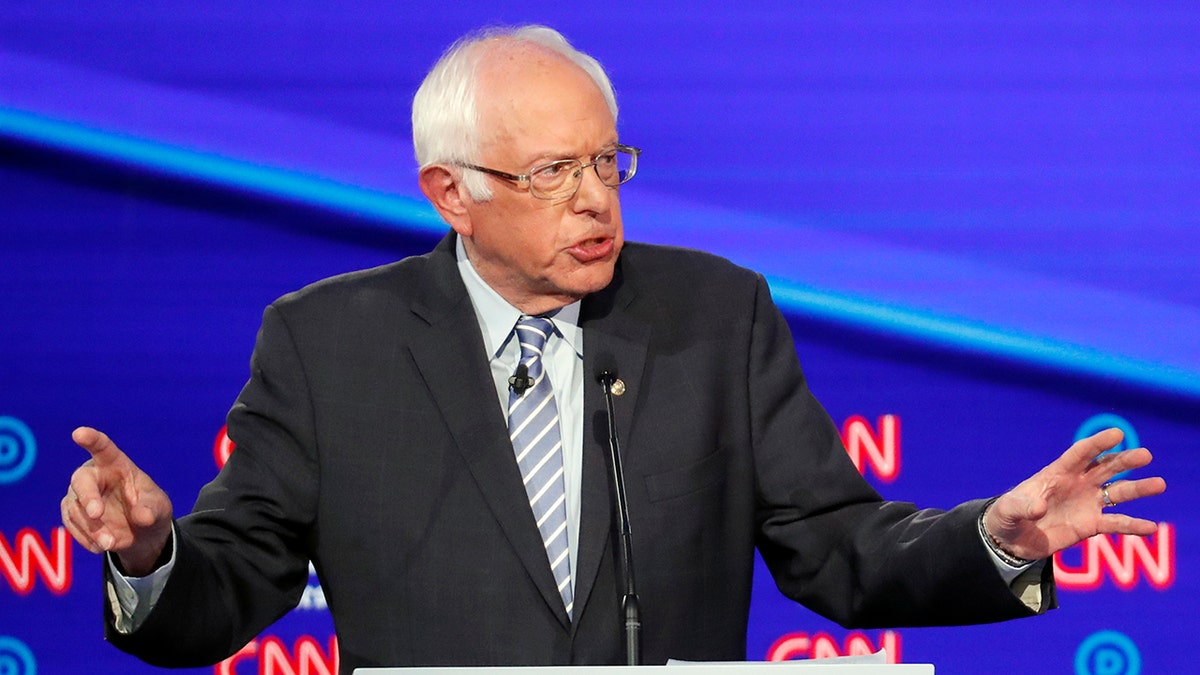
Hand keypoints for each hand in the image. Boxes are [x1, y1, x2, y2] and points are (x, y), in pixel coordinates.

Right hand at [61, 427, 173, 575]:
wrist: (141, 534)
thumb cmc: (151, 510)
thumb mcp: (159, 509)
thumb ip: (151, 510)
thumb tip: (142, 517)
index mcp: (116, 464)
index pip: (102, 448)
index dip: (91, 439)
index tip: (79, 433)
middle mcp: (94, 476)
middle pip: (82, 479)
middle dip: (88, 497)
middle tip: (96, 514)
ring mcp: (80, 495)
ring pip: (76, 508)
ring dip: (91, 527)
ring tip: (110, 542)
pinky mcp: (72, 514)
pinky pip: (72, 525)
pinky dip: (86, 538)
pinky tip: (102, 545)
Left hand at [984, 427, 1166, 560]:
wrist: (1011, 539)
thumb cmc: (1007, 516)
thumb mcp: (1008, 510)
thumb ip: (1022, 506)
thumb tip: (1040, 507)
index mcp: (1057, 472)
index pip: (1081, 453)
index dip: (1098, 443)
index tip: (1117, 433)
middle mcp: (1077, 484)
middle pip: (1105, 467)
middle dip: (1125, 461)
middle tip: (1146, 455)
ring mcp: (1086, 503)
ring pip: (1117, 492)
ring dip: (1138, 488)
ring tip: (1159, 484)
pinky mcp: (1090, 525)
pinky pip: (1115, 523)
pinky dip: (1132, 525)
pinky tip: (1151, 527)